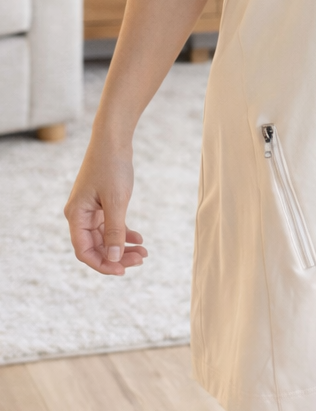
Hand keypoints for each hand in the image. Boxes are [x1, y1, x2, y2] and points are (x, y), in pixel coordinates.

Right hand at [64, 137, 146, 275]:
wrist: (113, 140)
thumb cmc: (111, 167)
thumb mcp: (116, 201)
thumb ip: (114, 231)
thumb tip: (114, 257)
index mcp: (76, 216)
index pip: (84, 251)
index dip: (103, 264)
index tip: (123, 270)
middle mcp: (80, 216)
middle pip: (96, 247)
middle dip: (117, 256)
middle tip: (141, 260)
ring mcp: (90, 210)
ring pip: (105, 238)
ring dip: (123, 247)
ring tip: (144, 253)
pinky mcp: (101, 205)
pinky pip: (111, 227)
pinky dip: (124, 234)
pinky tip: (139, 239)